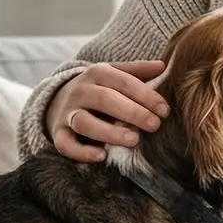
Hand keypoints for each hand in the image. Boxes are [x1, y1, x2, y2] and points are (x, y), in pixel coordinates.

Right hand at [46, 60, 169, 161]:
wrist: (59, 99)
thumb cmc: (100, 89)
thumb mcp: (116, 75)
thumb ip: (138, 71)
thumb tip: (163, 65)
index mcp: (98, 73)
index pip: (123, 82)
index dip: (146, 96)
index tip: (165, 111)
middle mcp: (80, 91)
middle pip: (105, 99)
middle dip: (133, 113)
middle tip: (155, 125)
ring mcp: (67, 112)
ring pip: (85, 122)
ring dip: (110, 132)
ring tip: (134, 140)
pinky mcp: (58, 133)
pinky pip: (65, 144)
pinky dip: (82, 152)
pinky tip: (102, 156)